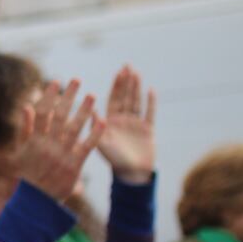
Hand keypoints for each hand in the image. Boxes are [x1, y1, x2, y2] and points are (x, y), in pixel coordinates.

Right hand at [14, 80, 102, 202]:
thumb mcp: (22, 151)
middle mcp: (48, 145)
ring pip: (74, 128)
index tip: (56, 82)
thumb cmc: (30, 174)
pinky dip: (95, 133)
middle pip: (59, 116)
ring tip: (92, 95)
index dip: (49, 96)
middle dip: (68, 97)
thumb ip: (26, 129)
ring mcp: (62, 155)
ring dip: (83, 110)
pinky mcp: (75, 165)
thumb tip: (27, 106)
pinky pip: (86, 146)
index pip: (42, 112)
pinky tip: (102, 120)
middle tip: (77, 80)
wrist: (38, 200)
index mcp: (35, 140)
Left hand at [95, 66, 154, 183]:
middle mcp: (122, 120)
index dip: (116, 86)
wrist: (132, 175)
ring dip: (137, 88)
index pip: (113, 99)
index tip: (118, 72)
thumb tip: (91, 111)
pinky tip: (151, 90)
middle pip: (125, 97)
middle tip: (127, 65)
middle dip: (126, 82)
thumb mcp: (102, 144)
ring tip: (137, 73)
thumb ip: (97, 127)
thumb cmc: (114, 161)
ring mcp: (136, 124)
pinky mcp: (148, 130)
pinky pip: (150, 113)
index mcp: (110, 122)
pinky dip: (151, 103)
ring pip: (136, 102)